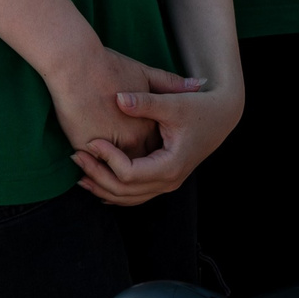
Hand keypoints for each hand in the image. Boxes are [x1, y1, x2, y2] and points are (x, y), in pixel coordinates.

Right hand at [40, 39, 164, 163]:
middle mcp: (131, 141)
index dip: (150, 147)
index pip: (154, 148)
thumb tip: (199, 84)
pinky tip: (91, 159)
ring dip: (110, 165)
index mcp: (147, 126)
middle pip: (135, 161)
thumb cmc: (108, 66)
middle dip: (132, 161)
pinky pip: (93, 162)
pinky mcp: (85, 148)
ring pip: (113, 166)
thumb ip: (170, 84)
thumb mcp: (144, 73)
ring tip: (104, 157)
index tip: (142, 141)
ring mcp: (108, 147)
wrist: (76, 65)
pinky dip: (94, 162)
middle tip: (122, 154)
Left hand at [73, 67, 243, 206]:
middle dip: (98, 175)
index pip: (130, 173)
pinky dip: (115, 191)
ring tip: (80, 172)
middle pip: (125, 191)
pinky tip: (97, 182)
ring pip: (128, 198)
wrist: (222, 116)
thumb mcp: (172, 103)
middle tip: (76, 157)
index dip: (107, 159)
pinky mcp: (164, 180)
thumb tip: (118, 98)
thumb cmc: (199, 107)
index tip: (92, 141)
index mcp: (171, 164)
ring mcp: (167, 184)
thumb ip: (145, 102)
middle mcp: (169, 181)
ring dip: (103, 187)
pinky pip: (135, 195)